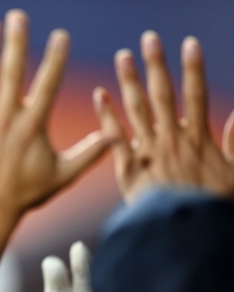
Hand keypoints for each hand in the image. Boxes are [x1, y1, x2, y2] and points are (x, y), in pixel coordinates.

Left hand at [0, 11, 113, 265]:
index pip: (48, 85)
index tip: (61, 35)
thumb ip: (90, 153)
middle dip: (16, 42)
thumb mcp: (63, 175)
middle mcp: (7, 118)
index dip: (55, 58)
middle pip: (12, 72)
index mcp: (33, 126)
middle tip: (17, 16)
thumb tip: (117, 136)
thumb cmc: (27, 192)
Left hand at [93, 31, 233, 202]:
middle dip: (156, 65)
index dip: (194, 68)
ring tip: (123, 58)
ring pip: (137, 110)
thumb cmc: (211, 209)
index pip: (196, 95)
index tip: (189, 44)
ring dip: (129, 82)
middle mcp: (170, 140)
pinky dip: (106, 117)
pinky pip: (114, 139)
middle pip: (163, 95)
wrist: (183, 234)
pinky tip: (98, 96)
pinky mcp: (128, 169)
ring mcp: (147, 153)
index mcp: (197, 139)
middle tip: (148, 40)